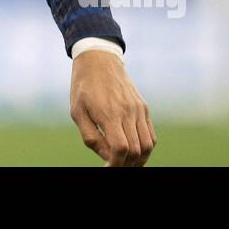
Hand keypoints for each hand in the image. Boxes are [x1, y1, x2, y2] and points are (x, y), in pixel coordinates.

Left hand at [69, 50, 155, 165]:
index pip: (120, 148)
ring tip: (126, 163)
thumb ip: (91, 137)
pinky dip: (145, 148)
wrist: (99, 59)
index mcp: (109, 113)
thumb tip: (106, 156)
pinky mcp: (144, 107)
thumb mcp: (77, 112)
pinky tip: (134, 151)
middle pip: (135, 150)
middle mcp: (127, 112)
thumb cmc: (83, 87)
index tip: (108, 169)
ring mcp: (138, 109)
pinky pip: (151, 134)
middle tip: (115, 166)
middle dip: (126, 165)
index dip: (116, 164)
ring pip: (148, 145)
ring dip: (139, 159)